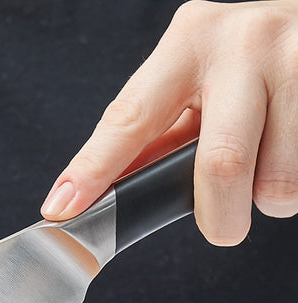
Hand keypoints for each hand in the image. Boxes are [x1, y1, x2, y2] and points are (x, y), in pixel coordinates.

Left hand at [41, 0, 297, 245]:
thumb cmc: (252, 59)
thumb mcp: (196, 79)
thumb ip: (155, 132)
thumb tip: (95, 192)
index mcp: (189, 41)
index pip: (130, 118)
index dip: (93, 169)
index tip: (62, 209)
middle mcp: (243, 43)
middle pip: (220, 164)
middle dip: (217, 215)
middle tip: (221, 226)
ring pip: (277, 181)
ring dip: (270, 197)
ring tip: (270, 166)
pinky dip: (296, 183)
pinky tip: (292, 150)